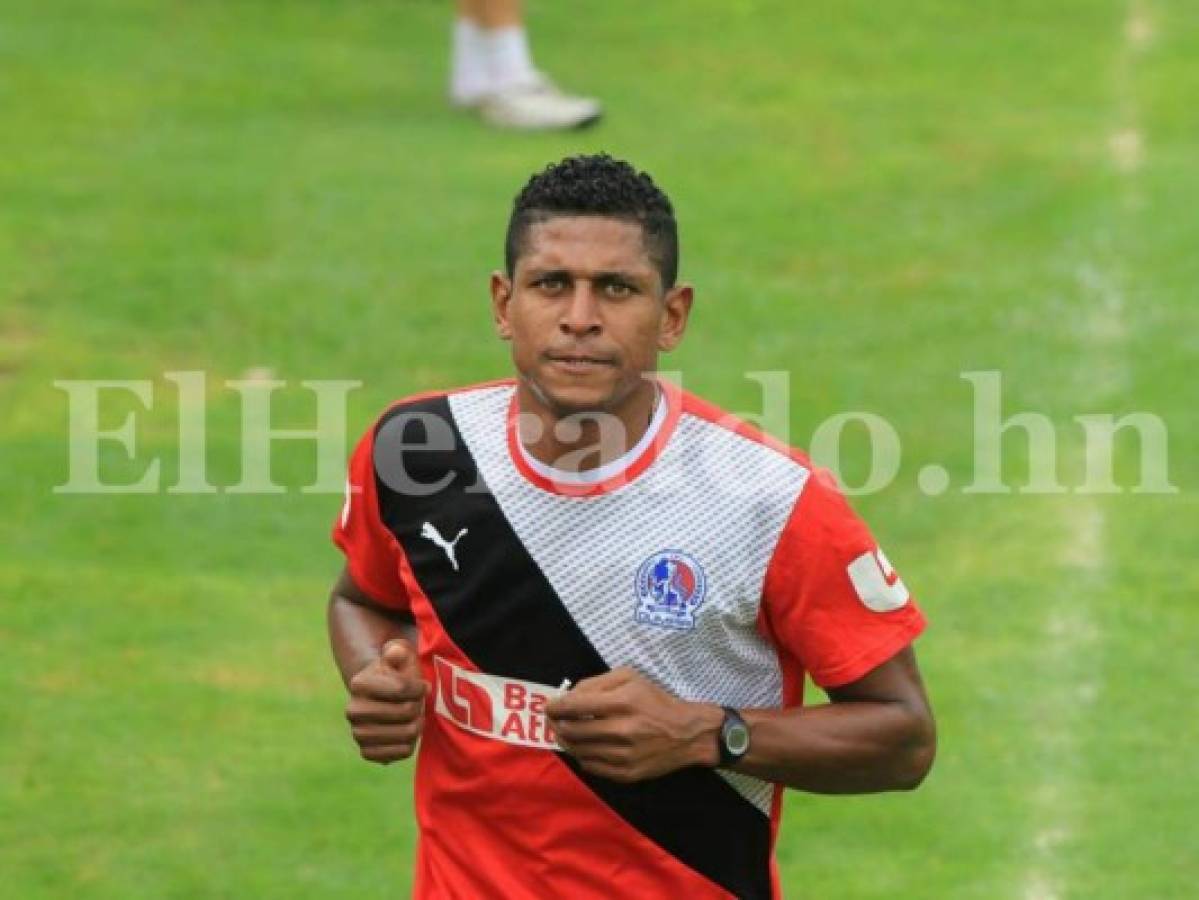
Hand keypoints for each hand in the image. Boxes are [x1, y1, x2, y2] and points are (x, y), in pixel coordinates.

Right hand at [345, 639, 427, 763]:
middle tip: (416, 702)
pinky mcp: (367, 752)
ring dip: (417, 724)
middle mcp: (353, 710)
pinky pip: (401, 752)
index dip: (420, 687)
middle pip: (406, 711)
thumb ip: (398, 650)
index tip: (422, 686)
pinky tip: (404, 731)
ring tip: (412, 716)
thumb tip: (392, 654)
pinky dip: (410, 743)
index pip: (402, 688)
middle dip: (418, 705)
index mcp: (359, 683)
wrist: (383, 699)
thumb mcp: (399, 654)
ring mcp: (358, 733)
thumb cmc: (396, 675)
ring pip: (407, 733)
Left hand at [546, 667, 722, 782]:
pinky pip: (591, 767)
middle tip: (555, 721)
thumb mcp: (630, 678)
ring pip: (578, 750)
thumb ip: (596, 683)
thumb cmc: (656, 701)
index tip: (549, 707)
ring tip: (567, 733)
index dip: (555, 707)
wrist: (688, 734)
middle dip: (556, 725)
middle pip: (571, 731)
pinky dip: (582, 756)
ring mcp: (623, 755)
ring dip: (566, 741)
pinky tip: (586, 747)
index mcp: (623, 702)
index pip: (574, 706)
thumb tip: (568, 696)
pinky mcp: (626, 774)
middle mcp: (622, 730)